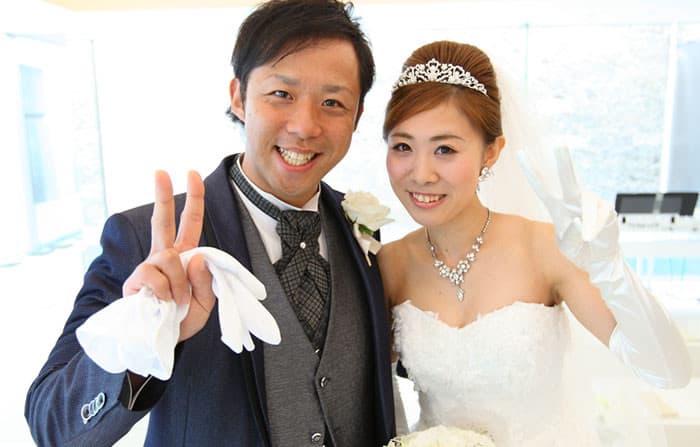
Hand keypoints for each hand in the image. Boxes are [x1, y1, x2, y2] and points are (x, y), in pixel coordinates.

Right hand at [123, 170, 213, 342]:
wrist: (160, 345)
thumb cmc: (182, 321)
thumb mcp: (205, 303)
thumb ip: (206, 281)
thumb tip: (197, 256)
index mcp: (184, 256)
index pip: (190, 223)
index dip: (193, 199)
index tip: (192, 172)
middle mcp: (164, 257)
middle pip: (162, 220)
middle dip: (162, 194)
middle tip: (161, 170)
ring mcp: (149, 267)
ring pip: (169, 258)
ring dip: (179, 284)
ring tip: (177, 302)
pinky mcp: (136, 281)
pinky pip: (155, 275)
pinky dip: (165, 291)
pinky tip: (162, 302)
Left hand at [516, 146, 618, 266]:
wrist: (600, 257)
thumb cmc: (579, 249)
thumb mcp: (567, 246)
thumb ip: (569, 236)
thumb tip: (578, 221)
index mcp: (557, 207)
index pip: (541, 187)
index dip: (531, 171)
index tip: (520, 153)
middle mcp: (573, 201)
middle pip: (568, 179)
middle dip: (564, 162)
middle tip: (560, 144)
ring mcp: (591, 203)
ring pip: (588, 204)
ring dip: (588, 222)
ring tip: (587, 239)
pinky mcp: (606, 209)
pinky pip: (600, 216)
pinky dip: (596, 228)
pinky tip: (593, 236)